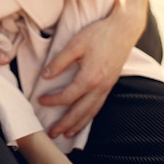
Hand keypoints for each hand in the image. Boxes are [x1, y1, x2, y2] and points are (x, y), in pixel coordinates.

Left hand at [39, 10, 133, 137]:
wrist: (123, 29)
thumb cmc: (99, 34)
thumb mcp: (75, 44)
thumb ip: (59, 61)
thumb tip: (45, 76)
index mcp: (90, 77)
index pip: (68, 96)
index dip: (53, 100)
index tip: (40, 100)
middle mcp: (100, 87)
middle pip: (80, 111)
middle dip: (65, 124)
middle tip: (52, 134)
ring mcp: (107, 87)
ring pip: (91, 112)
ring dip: (78, 125)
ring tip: (67, 134)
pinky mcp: (111, 84)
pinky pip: (99, 106)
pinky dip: (90, 116)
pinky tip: (84, 118)